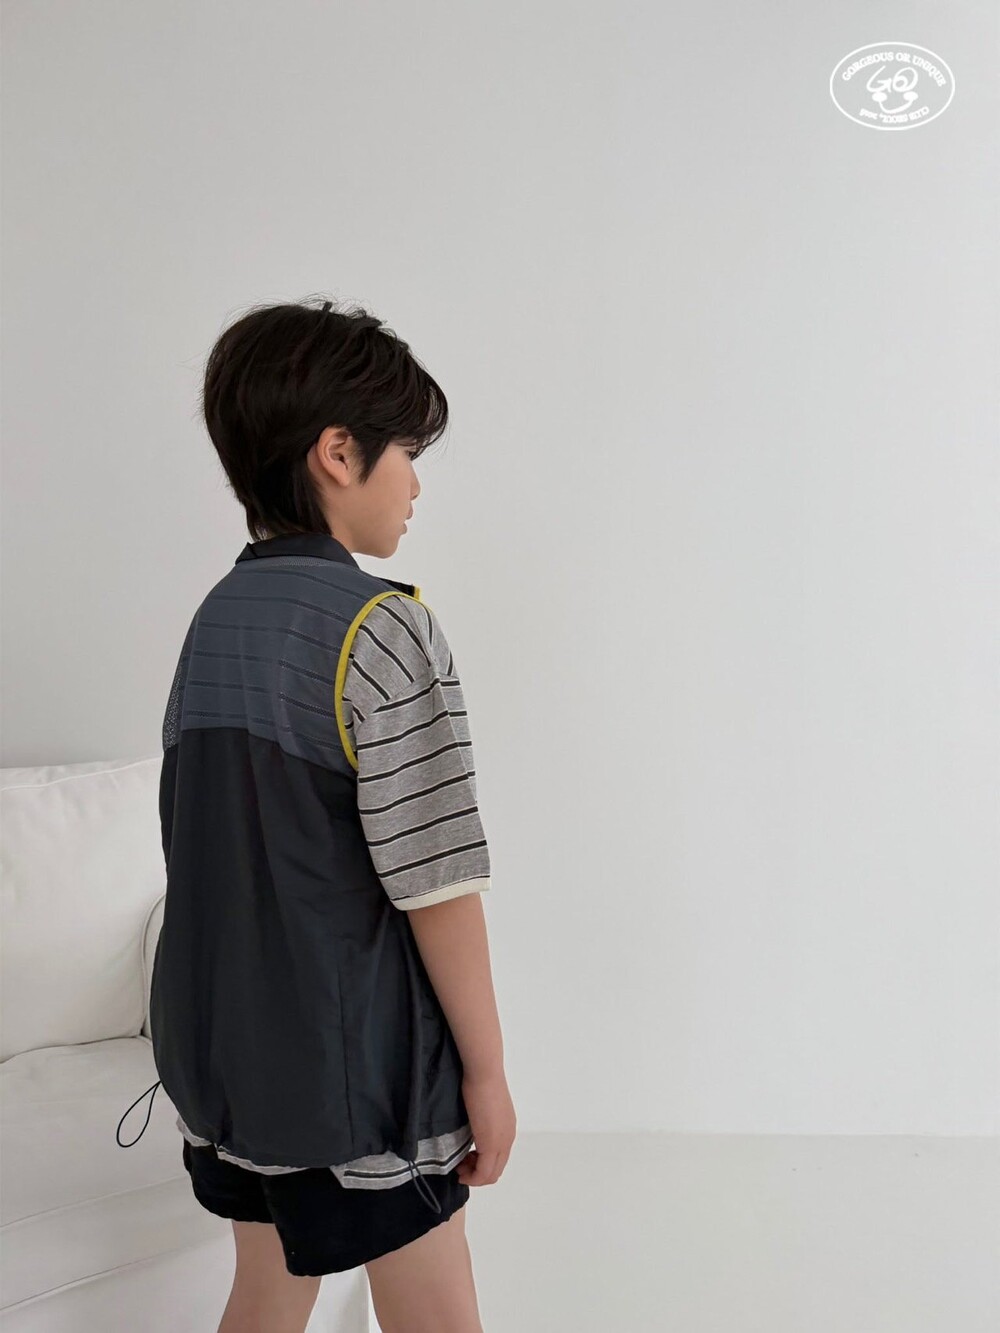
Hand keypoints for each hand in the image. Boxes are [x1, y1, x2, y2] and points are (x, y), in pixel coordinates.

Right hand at [455, 1068, 515, 1186]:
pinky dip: (473, 1176)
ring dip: (474, 1176)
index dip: (481, 1165)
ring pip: (491, 1174)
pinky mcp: (492, 1143)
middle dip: (477, 1174)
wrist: (484, 1073)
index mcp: (507, 1129)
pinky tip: (461, 1167)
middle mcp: (508, 1138)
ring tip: (460, 1166)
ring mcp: (502, 1142)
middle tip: (460, 1166)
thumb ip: (482, 1122)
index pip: (498, 1159)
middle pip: (496, 1171)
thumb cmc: (479, 1082)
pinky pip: (484, 1172)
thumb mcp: (482, 1107)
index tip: (465, 1159)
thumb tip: (472, 1130)